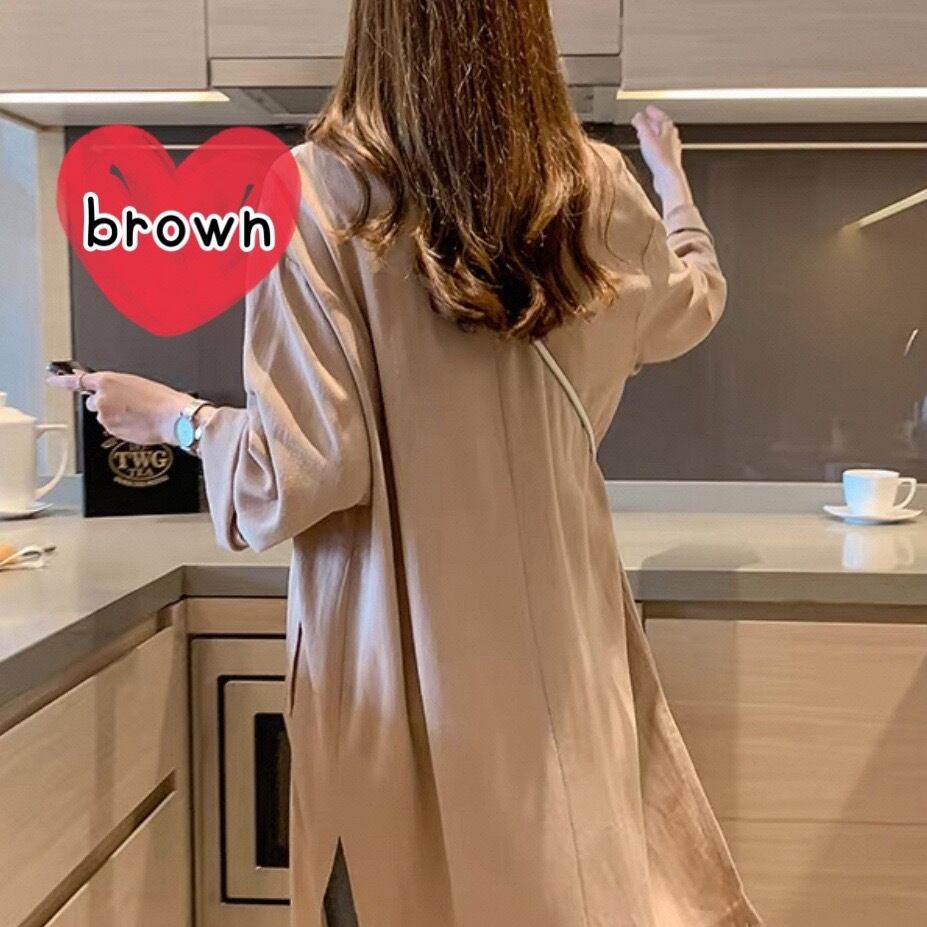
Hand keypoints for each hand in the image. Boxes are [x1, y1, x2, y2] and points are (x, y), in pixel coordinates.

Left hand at [47, 371, 191, 445]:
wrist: (172, 418)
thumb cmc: (162, 400)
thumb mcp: (137, 383)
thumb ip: (116, 386)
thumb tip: (111, 393)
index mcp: (108, 381)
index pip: (77, 380)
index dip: (62, 380)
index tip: (53, 380)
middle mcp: (102, 398)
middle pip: (94, 402)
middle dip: (106, 403)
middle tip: (126, 404)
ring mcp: (105, 417)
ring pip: (104, 416)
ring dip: (116, 416)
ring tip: (137, 414)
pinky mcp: (112, 431)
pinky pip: (112, 427)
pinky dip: (122, 426)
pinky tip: (137, 422)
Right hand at [631, 106, 693, 212]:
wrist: (668, 177)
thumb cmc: (661, 158)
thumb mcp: (646, 136)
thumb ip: (641, 124)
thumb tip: (638, 115)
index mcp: (668, 129)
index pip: (660, 115)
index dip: (653, 112)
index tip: (647, 109)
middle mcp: (672, 138)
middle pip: (662, 126)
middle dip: (652, 123)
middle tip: (644, 121)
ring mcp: (672, 149)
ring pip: (662, 138)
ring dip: (653, 135)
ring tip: (644, 135)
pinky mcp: (669, 160)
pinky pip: (661, 149)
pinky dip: (655, 146)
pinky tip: (650, 150)